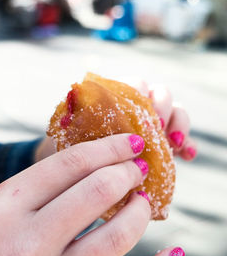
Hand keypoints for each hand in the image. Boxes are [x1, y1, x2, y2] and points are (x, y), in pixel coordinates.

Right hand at [0, 134, 151, 255]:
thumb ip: (37, 188)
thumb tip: (87, 168)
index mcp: (5, 203)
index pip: (68, 164)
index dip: (107, 148)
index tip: (129, 141)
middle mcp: (27, 236)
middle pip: (94, 191)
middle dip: (126, 173)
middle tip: (138, 168)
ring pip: (111, 238)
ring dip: (136, 214)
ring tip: (142, 202)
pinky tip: (169, 251)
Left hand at [35, 81, 195, 162]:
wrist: (79, 171)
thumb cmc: (71, 148)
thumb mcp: (70, 134)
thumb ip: (74, 118)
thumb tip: (71, 100)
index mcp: (114, 97)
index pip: (134, 84)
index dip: (141, 95)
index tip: (140, 113)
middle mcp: (135, 105)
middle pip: (159, 93)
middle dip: (162, 108)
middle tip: (157, 127)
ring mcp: (151, 122)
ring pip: (175, 110)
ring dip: (179, 123)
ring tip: (173, 143)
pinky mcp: (161, 141)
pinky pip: (181, 137)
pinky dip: (187, 143)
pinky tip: (186, 155)